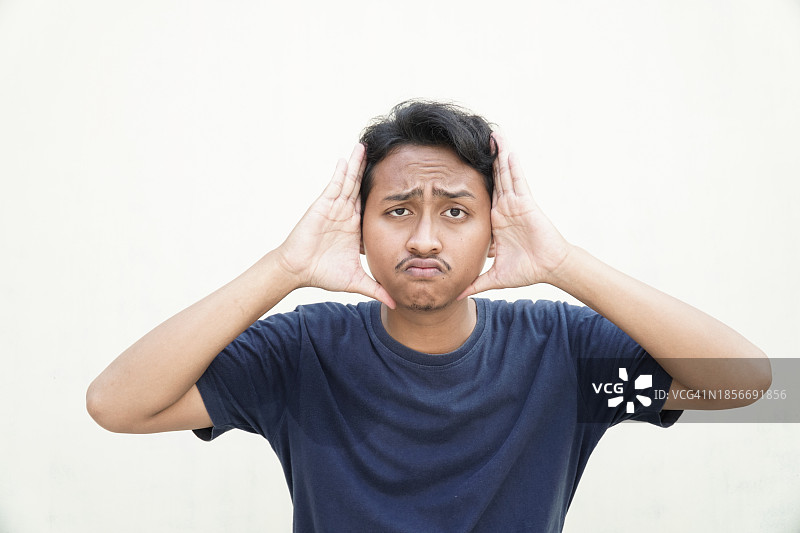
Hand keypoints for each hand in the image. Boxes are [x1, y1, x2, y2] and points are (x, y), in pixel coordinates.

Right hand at [275, 144, 395, 307]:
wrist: (299, 271)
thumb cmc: (322, 273)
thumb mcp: (356, 281)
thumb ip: (376, 289)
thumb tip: (395, 303)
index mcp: (355, 227)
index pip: (372, 206)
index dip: (384, 193)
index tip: (401, 181)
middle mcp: (346, 214)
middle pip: (361, 187)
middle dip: (370, 171)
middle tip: (386, 153)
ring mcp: (334, 207)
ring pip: (349, 182)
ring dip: (357, 164)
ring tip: (365, 146)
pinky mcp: (323, 205)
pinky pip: (334, 184)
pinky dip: (341, 171)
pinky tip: (347, 157)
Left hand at [458, 132, 572, 299]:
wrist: (549, 268)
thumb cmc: (526, 270)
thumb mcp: (495, 276)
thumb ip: (475, 284)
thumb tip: (456, 296)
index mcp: (495, 220)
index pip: (481, 195)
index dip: (472, 179)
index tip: (458, 165)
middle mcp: (504, 208)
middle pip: (493, 177)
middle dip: (487, 159)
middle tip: (475, 138)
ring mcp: (515, 203)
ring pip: (505, 174)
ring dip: (500, 154)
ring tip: (492, 133)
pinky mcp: (526, 202)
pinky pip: (517, 180)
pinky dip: (512, 164)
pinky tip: (507, 148)